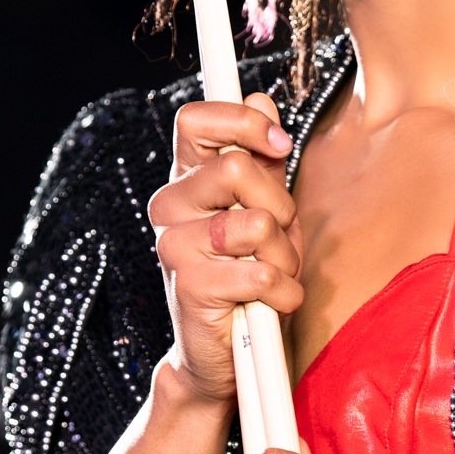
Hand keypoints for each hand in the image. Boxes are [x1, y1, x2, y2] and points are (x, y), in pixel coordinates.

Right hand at [147, 92, 303, 404]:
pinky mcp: (189, 285)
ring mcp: (173, 245)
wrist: (229, 355)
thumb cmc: (251, 277)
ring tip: (270, 276)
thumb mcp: (268, 211)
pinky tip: (267, 305)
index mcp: (188, 180)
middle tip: (276, 239)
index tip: (278, 144)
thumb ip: (264, 160)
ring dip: (284, 257)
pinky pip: (262, 274)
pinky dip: (284, 294)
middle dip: (280, 206)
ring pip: (258, 223)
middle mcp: (170, 205)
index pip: (196, 120)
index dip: (242, 121)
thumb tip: (260, 98)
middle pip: (238, 167)